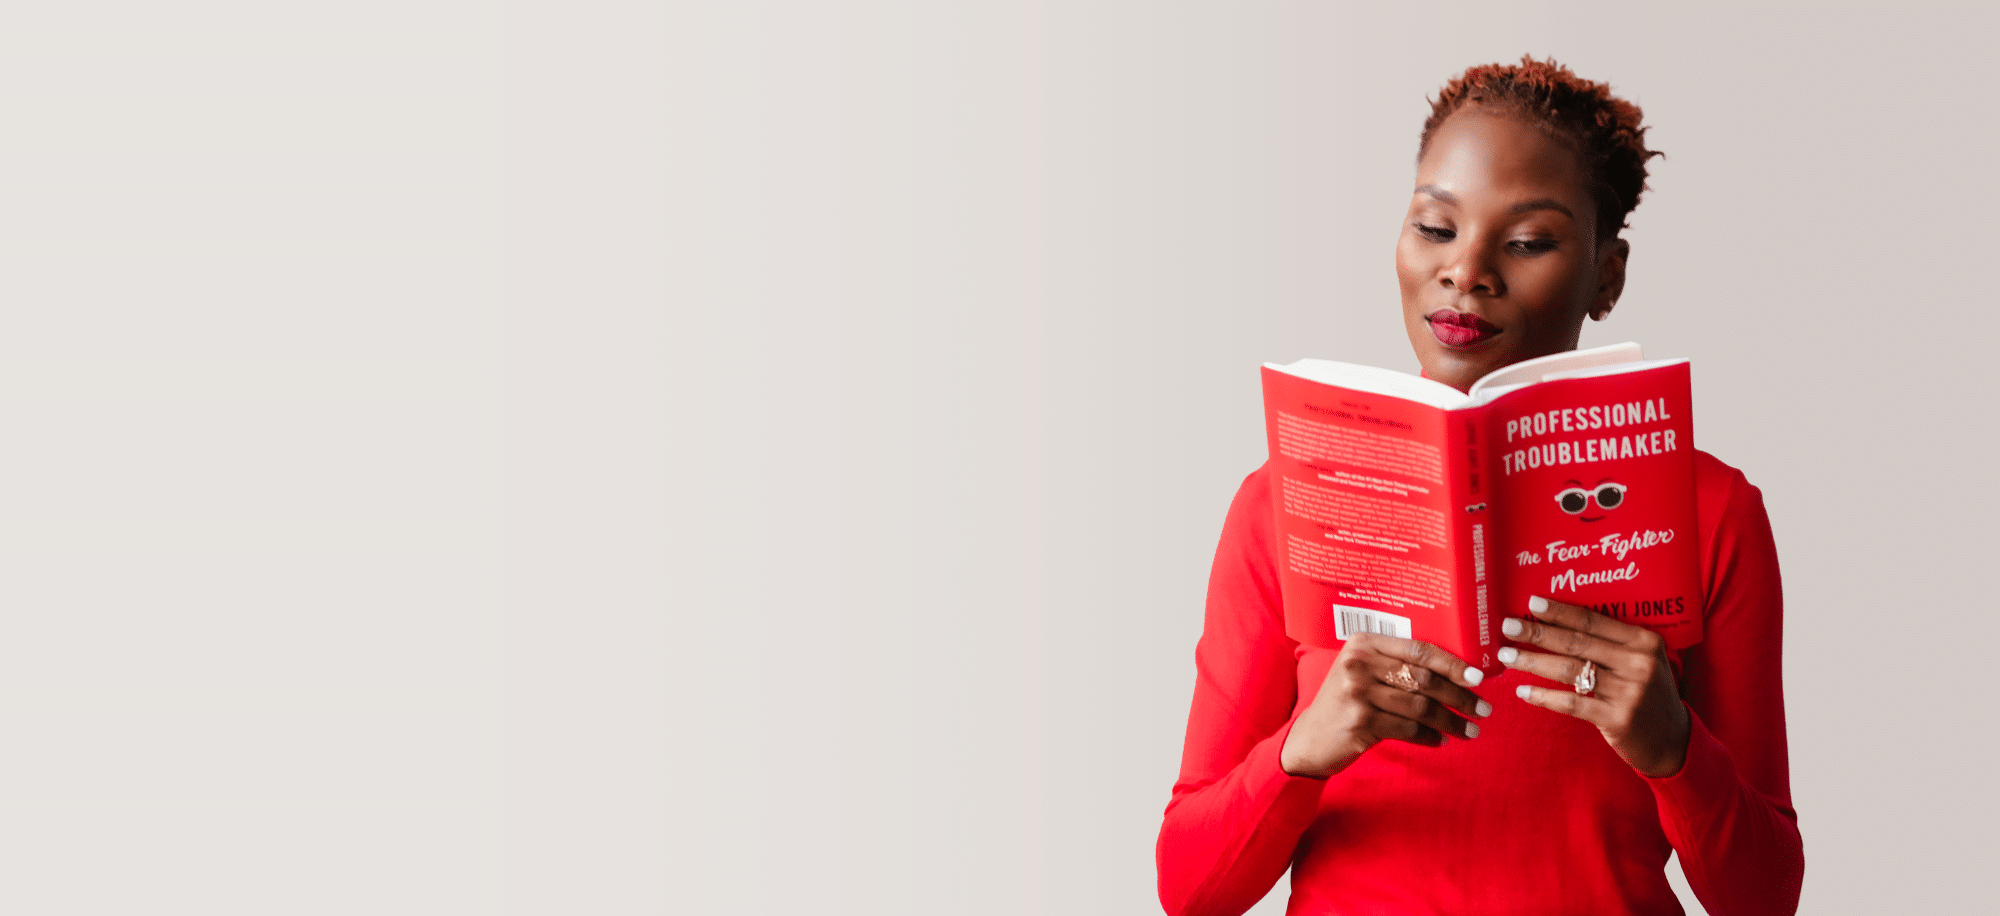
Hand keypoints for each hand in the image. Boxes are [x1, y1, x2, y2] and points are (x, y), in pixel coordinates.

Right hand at [1279, 633, 1490, 778]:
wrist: (1310, 739)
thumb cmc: (1346, 703)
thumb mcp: (1363, 673)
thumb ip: (1397, 665)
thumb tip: (1457, 672)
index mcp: (1363, 643)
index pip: (1419, 649)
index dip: (1453, 664)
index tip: (1479, 678)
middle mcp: (1358, 664)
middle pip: (1423, 678)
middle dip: (1460, 696)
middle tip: (1483, 709)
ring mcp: (1357, 693)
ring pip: (1419, 707)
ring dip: (1450, 721)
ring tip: (1470, 730)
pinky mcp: (1359, 723)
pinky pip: (1407, 730)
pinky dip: (1429, 737)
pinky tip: (1441, 740)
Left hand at [1499, 596, 1690, 777]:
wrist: (1671, 740)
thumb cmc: (1646, 692)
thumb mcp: (1640, 661)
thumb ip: (1611, 643)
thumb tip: (1558, 623)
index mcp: (1644, 641)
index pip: (1594, 620)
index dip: (1560, 611)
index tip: (1531, 602)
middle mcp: (1638, 663)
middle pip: (1577, 642)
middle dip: (1538, 633)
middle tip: (1507, 626)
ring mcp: (1629, 692)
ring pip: (1570, 670)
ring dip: (1533, 662)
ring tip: (1506, 656)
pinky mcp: (1617, 719)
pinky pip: (1572, 703)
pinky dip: (1544, 696)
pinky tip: (1523, 691)